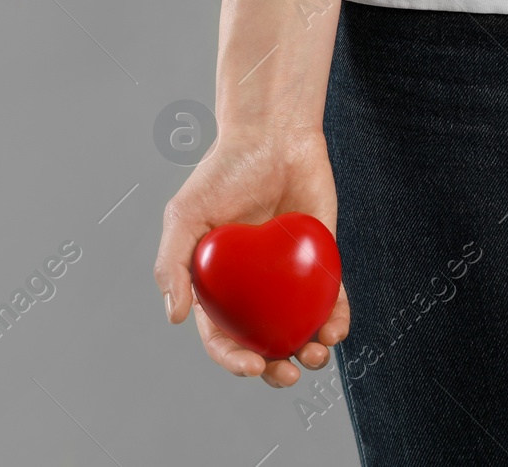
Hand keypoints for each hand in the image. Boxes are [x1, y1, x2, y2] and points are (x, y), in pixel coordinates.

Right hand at [154, 123, 348, 385]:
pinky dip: (337, 320)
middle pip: (263, 341)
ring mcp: (287, 278)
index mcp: (216, 284)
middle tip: (288, 370)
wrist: (273, 137)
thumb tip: (174, 317)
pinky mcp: (320, 263)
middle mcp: (251, 287)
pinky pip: (331, 301)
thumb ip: (171, 263)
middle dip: (276, 368)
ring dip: (310, 352)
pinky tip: (337, 327)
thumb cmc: (223, 172)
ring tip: (317, 351)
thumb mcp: (184, 214)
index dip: (232, 358)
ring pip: (299, 329)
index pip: (220, 334)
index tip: (252, 363)